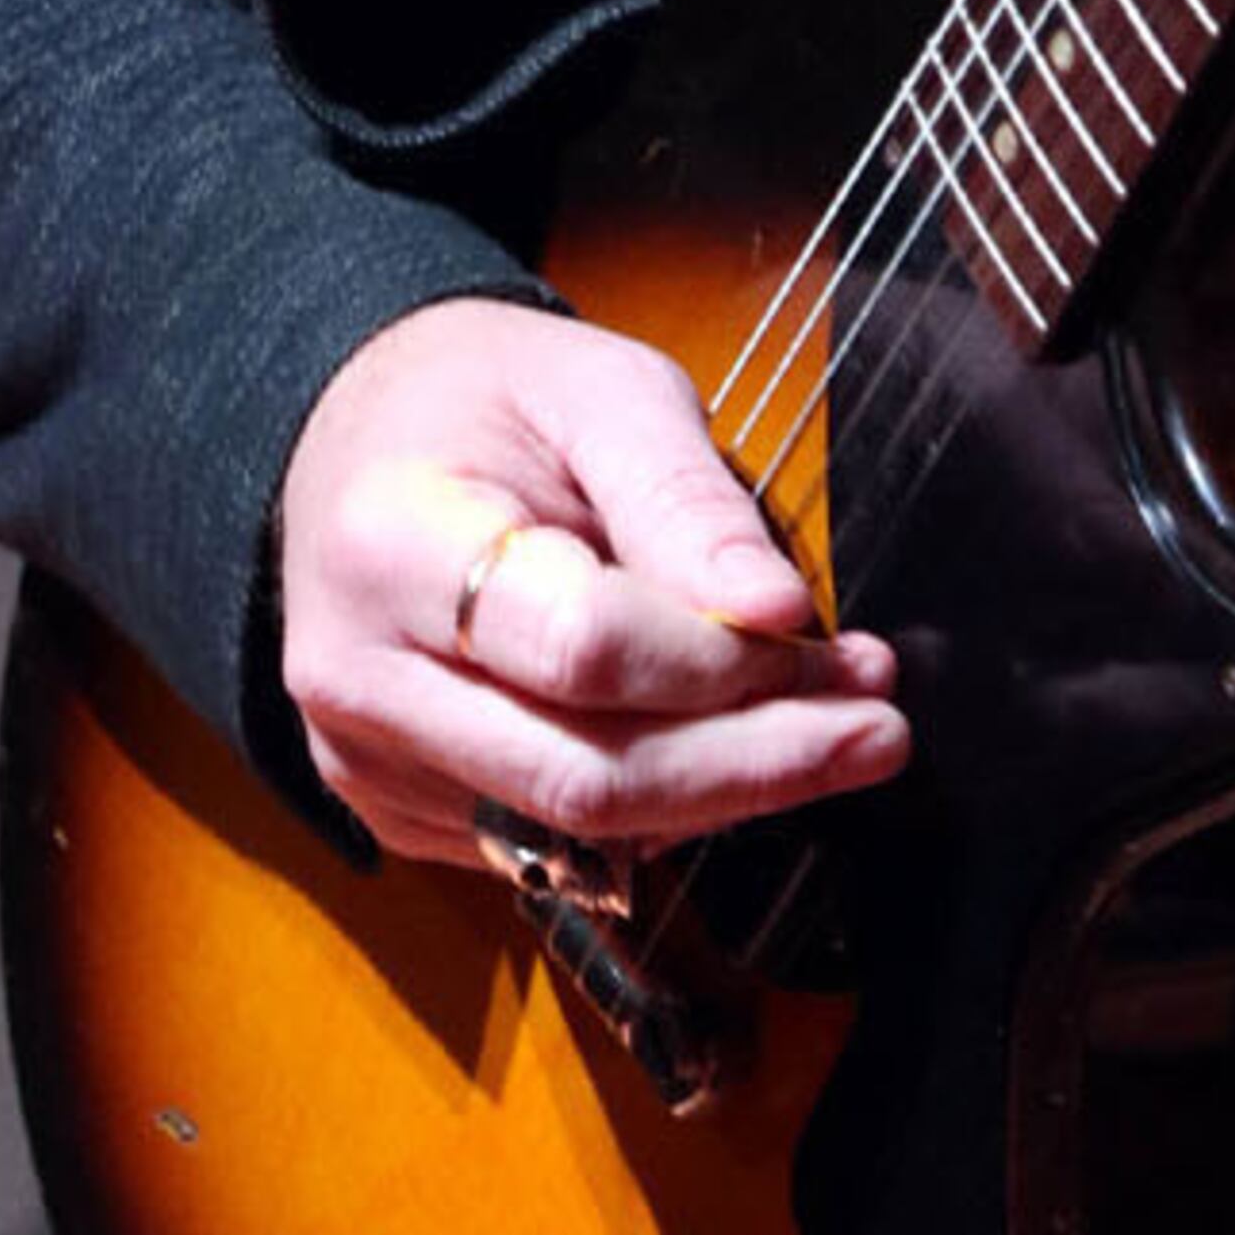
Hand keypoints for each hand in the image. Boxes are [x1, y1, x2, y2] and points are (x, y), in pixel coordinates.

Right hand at [273, 291, 907, 870]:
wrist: (357, 445)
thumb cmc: (485, 400)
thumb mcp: (599, 388)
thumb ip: (684, 498)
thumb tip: (776, 615)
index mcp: (393, 543)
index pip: (579, 648)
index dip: (716, 659)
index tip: (821, 634)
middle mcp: (360, 678)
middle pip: (588, 775)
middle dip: (756, 763)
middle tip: (878, 726)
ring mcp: (370, 766)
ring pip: (581, 833)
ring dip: (728, 791)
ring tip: (832, 722)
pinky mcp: (400, 817)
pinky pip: (556, 847)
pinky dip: (662, 809)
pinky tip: (728, 744)